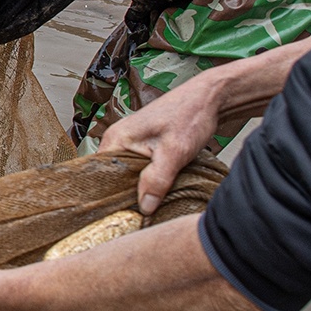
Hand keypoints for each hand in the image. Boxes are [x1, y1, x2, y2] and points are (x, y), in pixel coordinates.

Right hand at [95, 70, 227, 215]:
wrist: (210, 99)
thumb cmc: (191, 114)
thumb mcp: (174, 152)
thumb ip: (157, 180)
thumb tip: (144, 207)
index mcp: (117, 138)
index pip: (101, 175)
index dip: (111, 196)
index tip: (125, 212)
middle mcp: (119, 139)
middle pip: (114, 177)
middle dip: (128, 194)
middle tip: (142, 211)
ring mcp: (131, 142)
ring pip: (129, 174)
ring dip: (141, 187)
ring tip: (152, 201)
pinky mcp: (144, 146)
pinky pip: (139, 169)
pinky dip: (149, 180)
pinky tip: (159, 188)